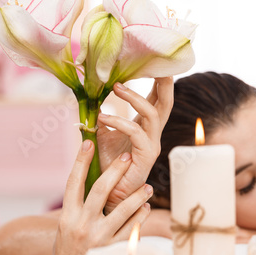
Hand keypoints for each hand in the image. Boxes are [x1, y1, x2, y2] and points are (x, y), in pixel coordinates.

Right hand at [39, 140, 151, 254]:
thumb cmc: (68, 252)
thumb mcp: (65, 228)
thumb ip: (78, 207)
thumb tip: (91, 182)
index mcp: (67, 217)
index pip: (73, 183)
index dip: (80, 161)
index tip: (88, 142)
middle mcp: (81, 226)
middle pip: (100, 190)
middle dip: (115, 170)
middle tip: (127, 155)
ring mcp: (98, 238)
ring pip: (121, 210)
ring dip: (137, 195)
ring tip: (148, 186)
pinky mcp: (112, 250)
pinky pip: (131, 229)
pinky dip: (140, 217)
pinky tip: (147, 207)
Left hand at [96, 77, 173, 214]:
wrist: (108, 193)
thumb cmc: (108, 164)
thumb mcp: (102, 135)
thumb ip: (101, 117)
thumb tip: (89, 97)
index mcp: (145, 127)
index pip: (156, 99)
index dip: (158, 81)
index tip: (154, 61)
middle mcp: (153, 133)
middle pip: (165, 103)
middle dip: (164, 83)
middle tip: (157, 64)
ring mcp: (152, 144)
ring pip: (152, 114)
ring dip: (135, 98)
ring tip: (116, 86)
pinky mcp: (146, 155)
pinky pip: (136, 132)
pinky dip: (119, 121)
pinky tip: (103, 118)